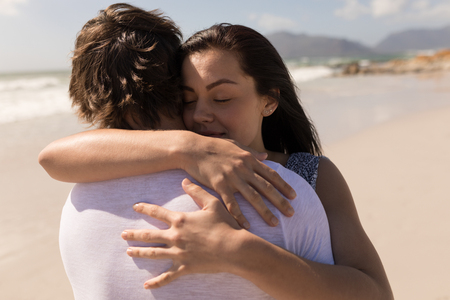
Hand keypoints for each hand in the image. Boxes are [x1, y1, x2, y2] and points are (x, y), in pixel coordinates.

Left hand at [122, 178, 242, 288]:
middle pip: (149, 235)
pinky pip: (167, 276)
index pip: (157, 212)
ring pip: (153, 253)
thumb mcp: (212, 203)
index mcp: (181, 220)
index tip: (135, 207)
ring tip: (128, 252)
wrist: (234, 249)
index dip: (145, 208)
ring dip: (139, 252)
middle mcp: (175, 236)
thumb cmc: (225, 225)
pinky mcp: (185, 267)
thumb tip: (184, 180)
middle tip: (123, 234)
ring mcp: (179, 253)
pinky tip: (146, 285)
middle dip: (134, 234)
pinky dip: (156, 282)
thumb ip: (197, 191)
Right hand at [181, 135, 295, 227]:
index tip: (294, 196)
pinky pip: (232, 203)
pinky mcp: (219, 184)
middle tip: (292, 213)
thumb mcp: (235, 145)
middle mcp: (244, 168)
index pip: (271, 174)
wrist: (193, 148)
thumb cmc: (214, 146)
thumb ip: (251, 152)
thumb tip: (265, 156)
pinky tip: (246, 225)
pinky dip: (239, 215)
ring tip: (274, 223)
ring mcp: (232, 177)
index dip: (284, 186)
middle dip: (280, 201)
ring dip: (265, 211)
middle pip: (266, 187)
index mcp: (249, 159)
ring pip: (253, 197)